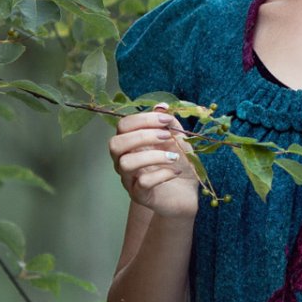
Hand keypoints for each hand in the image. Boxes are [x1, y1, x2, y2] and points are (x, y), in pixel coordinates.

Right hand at [108, 101, 198, 218]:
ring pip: (126, 163)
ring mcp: (129, 179)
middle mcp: (123, 160)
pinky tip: (175, 171)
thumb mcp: (177, 138)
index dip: (144, 119)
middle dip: (142, 136)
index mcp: (130, 143)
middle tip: (167, 137)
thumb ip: (168, 123)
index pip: (123, 125)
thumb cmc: (177, 162)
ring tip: (174, 157)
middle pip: (115, 144)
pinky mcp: (139, 195)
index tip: (167, 120)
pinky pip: (142, 183)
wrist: (186, 192)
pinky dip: (162, 174)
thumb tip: (161, 106)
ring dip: (153, 156)